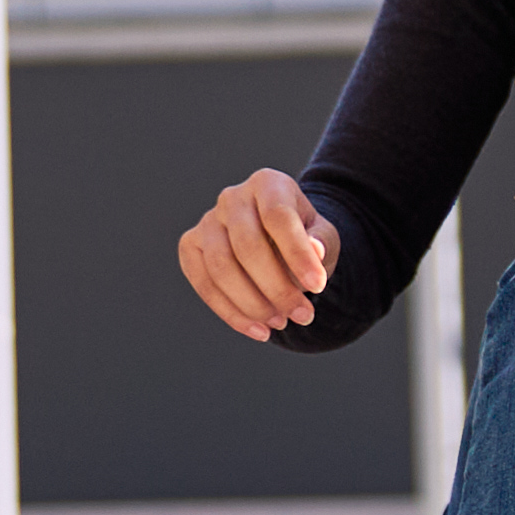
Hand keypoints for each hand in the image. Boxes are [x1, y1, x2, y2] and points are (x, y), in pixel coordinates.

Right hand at [179, 167, 336, 337]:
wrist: (277, 240)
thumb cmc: (304, 236)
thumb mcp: (323, 236)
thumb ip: (322, 241)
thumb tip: (316, 250)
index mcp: (267, 184)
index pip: (278, 217)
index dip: (298, 254)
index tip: (318, 287)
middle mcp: (232, 197)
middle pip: (247, 246)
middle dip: (277, 288)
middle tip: (303, 316)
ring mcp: (207, 221)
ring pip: (221, 268)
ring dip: (253, 304)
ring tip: (281, 323)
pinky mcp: (190, 246)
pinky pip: (204, 284)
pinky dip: (231, 313)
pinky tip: (258, 330)